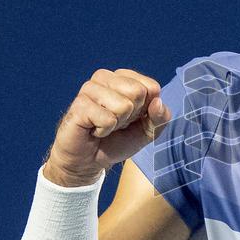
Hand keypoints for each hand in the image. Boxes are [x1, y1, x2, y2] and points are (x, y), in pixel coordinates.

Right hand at [44, 68, 170, 186]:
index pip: (152, 87)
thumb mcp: (147, 131)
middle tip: (116, 122)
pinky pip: (108, 119)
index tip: (132, 118)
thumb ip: (160, 117)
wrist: (89, 161)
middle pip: (138, 92)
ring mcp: (90, 89)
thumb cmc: (117, 141)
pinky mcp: (79, 104)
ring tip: (104, 125)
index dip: (146, 110)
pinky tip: (94, 130)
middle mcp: (105, 77)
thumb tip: (158, 102)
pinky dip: (104, 131)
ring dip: (117, 123)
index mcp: (123, 78)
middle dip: (132, 116)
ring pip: (124, 105)